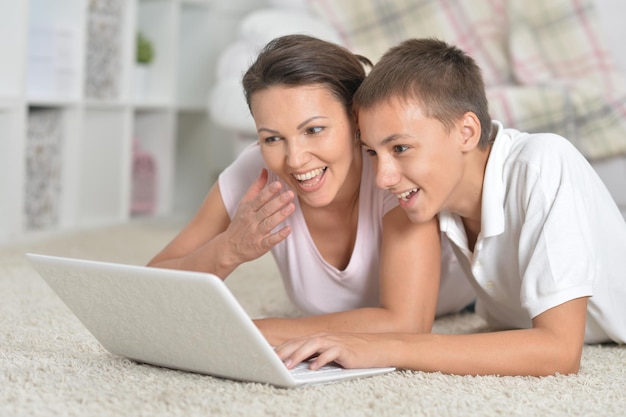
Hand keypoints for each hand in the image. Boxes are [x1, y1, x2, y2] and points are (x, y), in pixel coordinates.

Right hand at [224, 169, 294, 263]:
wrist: (228, 248)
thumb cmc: (239, 223)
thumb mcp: (244, 204)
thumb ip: (255, 188)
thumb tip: (265, 170)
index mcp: (248, 209)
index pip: (259, 199)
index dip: (269, 191)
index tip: (278, 184)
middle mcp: (251, 220)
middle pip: (266, 209)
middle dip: (278, 201)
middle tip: (290, 194)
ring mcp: (256, 234)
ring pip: (269, 223)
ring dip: (281, 215)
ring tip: (292, 207)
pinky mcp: (260, 246)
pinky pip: (271, 240)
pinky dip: (279, 235)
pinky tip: (288, 229)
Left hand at [275, 332, 390, 369]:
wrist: (378, 347)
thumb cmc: (353, 353)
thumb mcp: (331, 354)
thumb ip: (315, 356)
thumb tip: (296, 365)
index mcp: (319, 338)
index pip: (296, 342)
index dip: (281, 348)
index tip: (267, 357)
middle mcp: (325, 337)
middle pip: (300, 342)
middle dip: (285, 351)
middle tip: (271, 361)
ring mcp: (335, 342)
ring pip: (313, 346)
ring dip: (299, 355)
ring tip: (288, 365)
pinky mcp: (346, 349)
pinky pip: (331, 353)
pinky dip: (321, 360)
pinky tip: (313, 368)